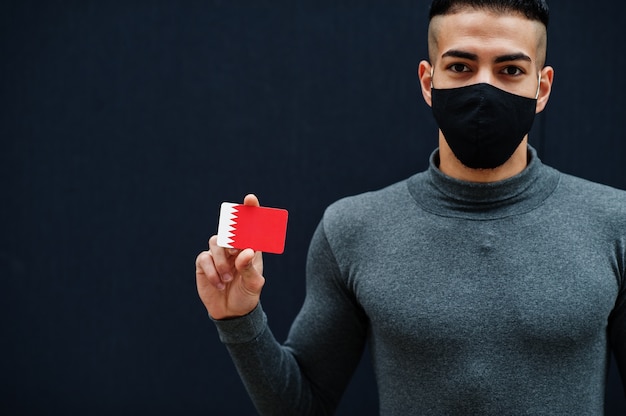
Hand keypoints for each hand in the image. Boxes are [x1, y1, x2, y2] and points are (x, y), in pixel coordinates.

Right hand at [195, 194, 264, 319]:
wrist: (231, 312)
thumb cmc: (247, 295)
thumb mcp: (253, 284)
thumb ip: (249, 268)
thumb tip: (245, 252)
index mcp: (250, 248)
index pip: (250, 226)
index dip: (250, 210)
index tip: (250, 199)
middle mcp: (234, 247)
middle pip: (229, 231)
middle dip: (231, 240)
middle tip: (235, 252)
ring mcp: (218, 254)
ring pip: (216, 243)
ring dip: (222, 262)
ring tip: (227, 279)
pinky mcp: (204, 263)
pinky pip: (204, 258)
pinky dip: (212, 271)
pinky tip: (219, 284)